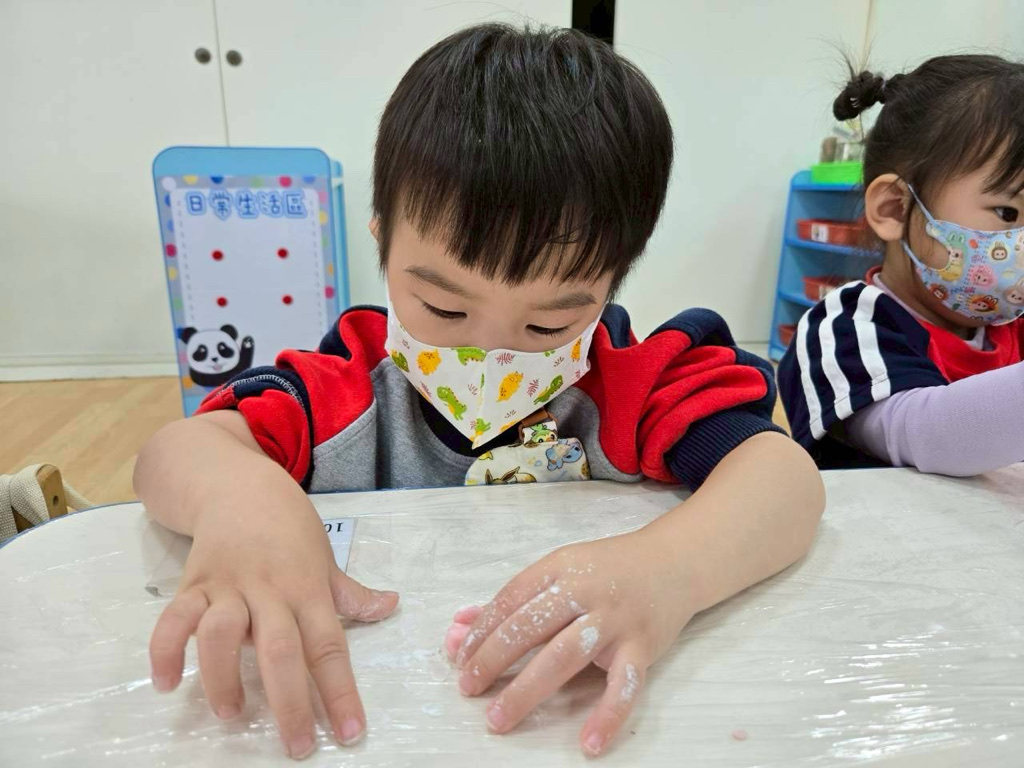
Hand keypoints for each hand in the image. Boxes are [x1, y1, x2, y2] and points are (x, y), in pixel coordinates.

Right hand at [149, 501, 397, 758]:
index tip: (349, 732)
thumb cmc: (290, 529)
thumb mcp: (326, 559)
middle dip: (289, 702)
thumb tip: (392, 605)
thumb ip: (351, 593)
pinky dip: (166, 650)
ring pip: (222, 634)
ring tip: (231, 714)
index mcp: (308, 590)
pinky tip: (166, 683)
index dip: (341, 691)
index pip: (329, 646)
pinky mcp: (192, 583)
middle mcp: (270, 591)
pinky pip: (174, 619)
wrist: (240, 485)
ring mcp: (228, 586)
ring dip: (223, 678)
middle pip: (281, 650)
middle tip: (296, 746)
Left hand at [447, 528, 694, 756]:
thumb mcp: (561, 571)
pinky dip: (608, 715)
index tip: (459, 657)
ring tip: (497, 717)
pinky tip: (588, 742)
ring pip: (564, 655)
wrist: (672, 563)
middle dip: (492, 659)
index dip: (482, 629)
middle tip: (466, 687)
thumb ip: (513, 601)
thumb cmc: (608, 570)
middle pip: (530, 627)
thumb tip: (458, 628)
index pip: (511, 598)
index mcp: (560, 568)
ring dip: (526, 689)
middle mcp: (585, 590)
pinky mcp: (642, 646)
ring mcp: (614, 619)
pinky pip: (624, 685)